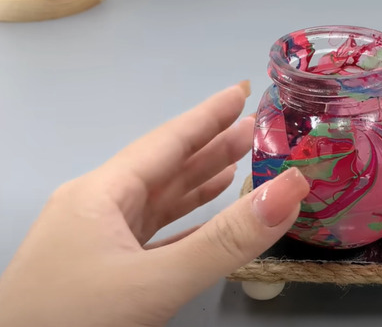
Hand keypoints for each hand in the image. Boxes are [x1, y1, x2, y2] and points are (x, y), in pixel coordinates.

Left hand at [0, 82, 309, 326]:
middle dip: (213, 147)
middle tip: (260, 128)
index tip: (244, 91)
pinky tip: (209, 221)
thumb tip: (292, 188)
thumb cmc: (76, 320)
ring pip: (160, 203)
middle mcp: (97, 209)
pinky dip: (187, 225)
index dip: (208, 115)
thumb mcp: (155, 280)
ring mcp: (96, 243)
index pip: (166, 142)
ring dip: (202, 183)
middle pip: (166, 168)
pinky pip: (154, 236)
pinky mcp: (102, 274)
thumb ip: (226, 239)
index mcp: (101, 194)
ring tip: (244, 164)